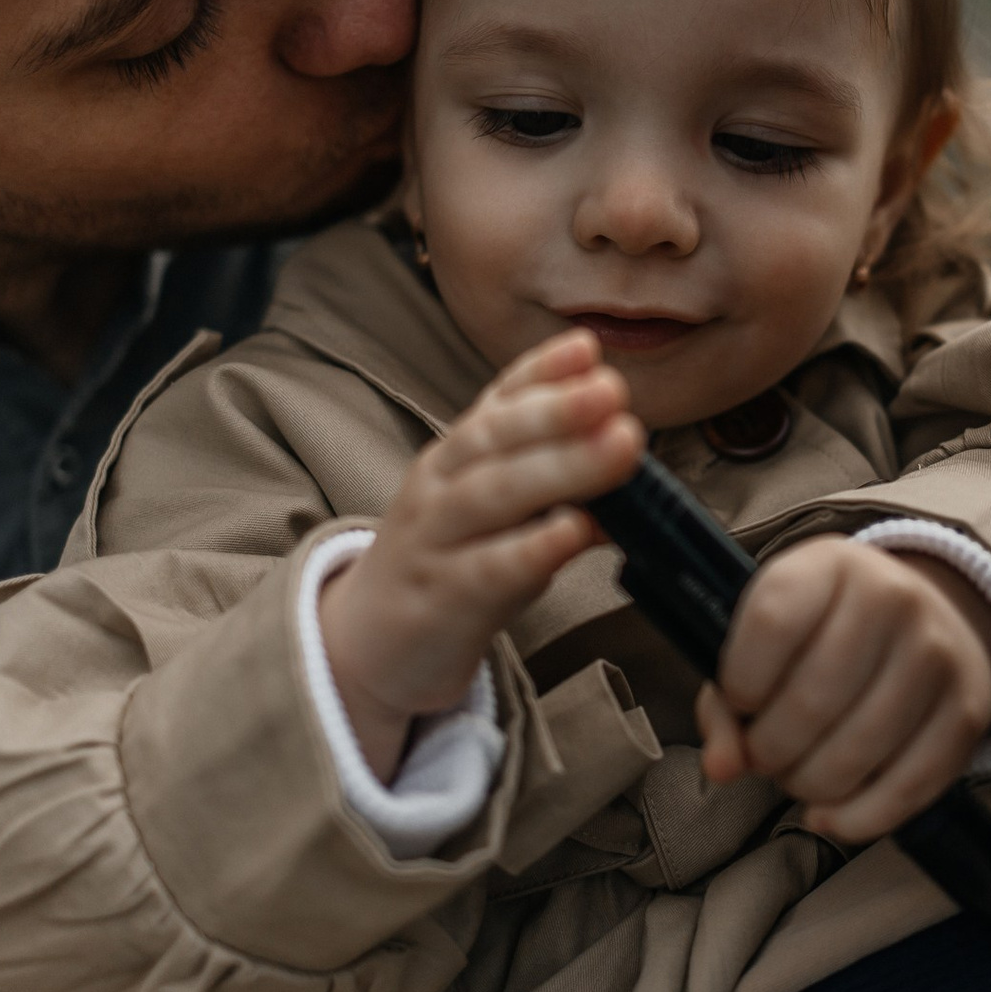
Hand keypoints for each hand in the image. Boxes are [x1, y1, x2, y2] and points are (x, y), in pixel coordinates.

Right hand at [320, 330, 643, 778]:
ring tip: (619, 446)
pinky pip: (489, 569)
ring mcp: (436, 542)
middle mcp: (440, 487)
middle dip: (556, 410)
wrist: (369, 644)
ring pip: (493, 495)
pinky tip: (576, 530)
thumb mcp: (490, 504)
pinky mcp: (443, 601)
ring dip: (560, 466)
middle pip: (495, 440)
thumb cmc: (452, 562)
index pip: (497, 402)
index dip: (541, 372)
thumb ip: (547, 472)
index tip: (588, 347)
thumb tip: (621, 441)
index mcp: (455, 455)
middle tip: (612, 391)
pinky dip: (533, 547)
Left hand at [695, 537, 990, 844]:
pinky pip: (904, 791)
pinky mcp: (968, 713)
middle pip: (808, 703)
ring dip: (806, 786)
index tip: (741, 700)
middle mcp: (893, 599)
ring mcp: (938, 656)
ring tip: (799, 773)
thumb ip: (727, 702)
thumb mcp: (770, 636)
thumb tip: (722, 768)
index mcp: (831, 565)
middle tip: (767, 753)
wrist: (928, 617)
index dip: (739, 682)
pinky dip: (854, 819)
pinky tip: (827, 814)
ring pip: (852, 756)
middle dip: (769, 750)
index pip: (771, 624)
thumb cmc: (825, 634)